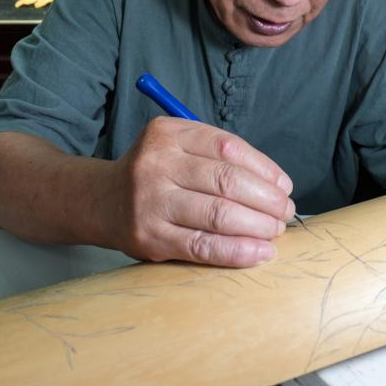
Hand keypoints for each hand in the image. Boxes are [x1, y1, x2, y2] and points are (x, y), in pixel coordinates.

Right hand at [104, 117, 295, 267]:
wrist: (101, 201)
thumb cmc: (155, 173)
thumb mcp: (176, 146)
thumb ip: (218, 154)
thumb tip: (275, 183)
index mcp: (167, 134)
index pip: (227, 147)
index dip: (264, 168)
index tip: (284, 185)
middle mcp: (156, 164)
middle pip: (226, 181)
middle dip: (266, 199)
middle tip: (285, 211)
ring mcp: (151, 202)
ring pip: (218, 214)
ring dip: (258, 226)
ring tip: (275, 230)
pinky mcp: (151, 238)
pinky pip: (203, 246)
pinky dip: (238, 251)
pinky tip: (259, 252)